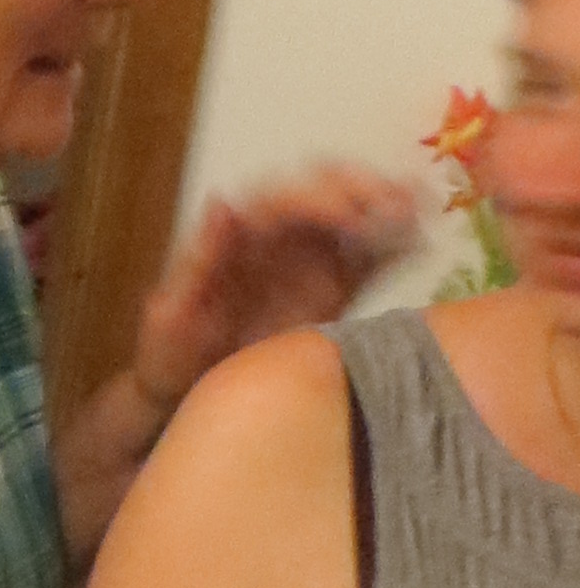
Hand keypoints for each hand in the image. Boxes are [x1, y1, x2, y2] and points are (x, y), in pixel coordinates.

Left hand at [133, 164, 419, 419]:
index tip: (350, 217)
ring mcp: (308, 259)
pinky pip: (368, 258)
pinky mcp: (332, 288)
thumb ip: (199, 261)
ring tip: (419, 214)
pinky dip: (394, 246)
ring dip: (387, 206)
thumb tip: (223, 199)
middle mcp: (277, 237)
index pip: (282, 198)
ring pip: (354, 214)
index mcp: (238, 235)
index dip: (318, 198)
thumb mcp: (172, 313)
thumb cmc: (169, 355)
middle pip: (325, 191)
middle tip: (399, 208)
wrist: (184, 397)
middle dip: (363, 190)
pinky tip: (419, 245)